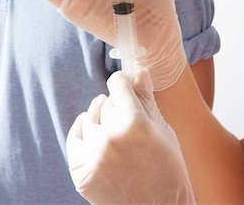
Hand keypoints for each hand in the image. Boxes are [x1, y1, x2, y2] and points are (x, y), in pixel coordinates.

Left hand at [66, 70, 195, 204]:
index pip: (117, 84)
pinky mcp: (81, 172)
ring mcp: (94, 156)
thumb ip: (147, 99)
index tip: (124, 85)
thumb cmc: (168, 172)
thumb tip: (139, 70)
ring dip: (100, 120)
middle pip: (105, 102)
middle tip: (129, 123)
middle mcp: (111, 136)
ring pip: (90, 118)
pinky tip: (94, 134)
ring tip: (115, 132)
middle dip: (116, 107)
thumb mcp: (163, 132)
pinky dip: (82, 131)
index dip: (122, 82)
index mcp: (135, 123)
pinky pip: (74, 137)